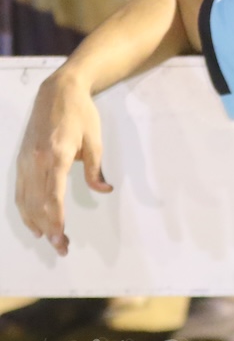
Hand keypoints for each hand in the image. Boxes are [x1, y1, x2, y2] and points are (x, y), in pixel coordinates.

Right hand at [14, 72, 112, 255]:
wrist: (57, 92)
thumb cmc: (81, 115)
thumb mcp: (96, 141)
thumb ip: (96, 169)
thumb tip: (104, 190)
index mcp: (56, 156)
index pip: (52, 196)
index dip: (55, 220)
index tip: (61, 238)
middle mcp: (36, 161)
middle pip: (38, 203)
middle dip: (48, 229)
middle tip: (61, 248)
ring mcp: (25, 161)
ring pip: (25, 200)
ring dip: (36, 223)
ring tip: (49, 241)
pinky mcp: (22, 160)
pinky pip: (20, 191)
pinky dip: (25, 209)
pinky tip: (33, 223)